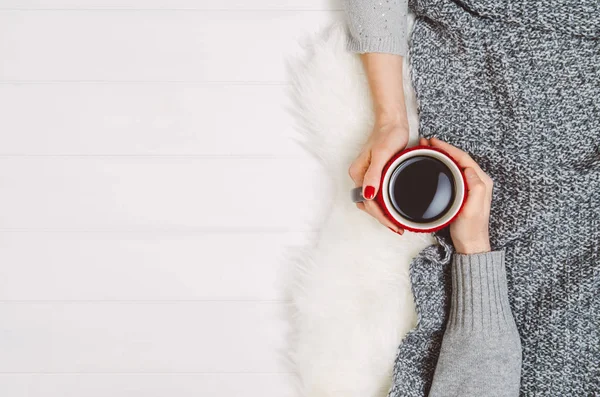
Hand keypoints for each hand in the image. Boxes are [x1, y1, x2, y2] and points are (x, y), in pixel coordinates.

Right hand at [349, 119, 408, 233]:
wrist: (393, 121)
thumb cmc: (388, 135)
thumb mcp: (382, 154)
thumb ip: (374, 174)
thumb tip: (368, 195)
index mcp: (358, 174)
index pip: (368, 203)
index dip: (381, 217)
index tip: (395, 225)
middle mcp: (360, 176)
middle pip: (368, 205)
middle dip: (382, 218)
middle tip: (398, 228)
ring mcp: (367, 175)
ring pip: (372, 201)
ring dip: (383, 213)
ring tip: (397, 222)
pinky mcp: (375, 173)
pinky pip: (377, 194)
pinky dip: (385, 204)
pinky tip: (394, 208)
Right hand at [421, 137, 492, 253]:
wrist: (470, 245)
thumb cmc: (470, 230)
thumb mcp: (472, 209)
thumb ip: (475, 188)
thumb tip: (468, 169)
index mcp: (482, 182)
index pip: (464, 158)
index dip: (448, 148)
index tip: (434, 143)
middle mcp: (478, 181)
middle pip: (459, 158)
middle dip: (443, 149)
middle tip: (426, 144)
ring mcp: (471, 187)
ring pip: (455, 164)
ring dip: (442, 156)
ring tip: (428, 151)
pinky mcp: (463, 192)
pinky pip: (453, 173)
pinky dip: (443, 165)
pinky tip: (434, 166)